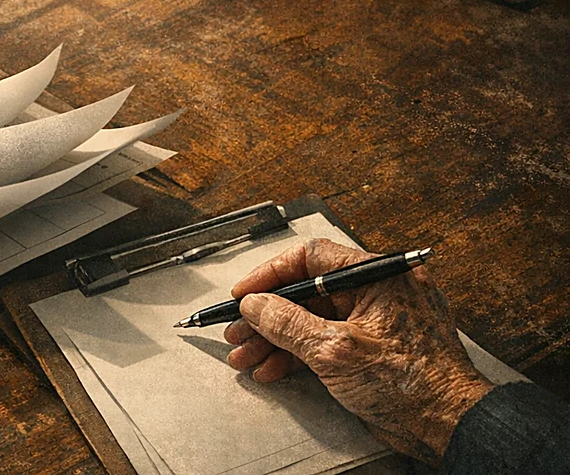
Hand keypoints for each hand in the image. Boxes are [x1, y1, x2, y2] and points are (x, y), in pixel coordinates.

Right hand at [223, 239, 491, 463]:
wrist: (448, 427)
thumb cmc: (412, 384)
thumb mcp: (336, 351)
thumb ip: (288, 323)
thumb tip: (255, 304)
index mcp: (378, 276)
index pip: (312, 258)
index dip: (271, 274)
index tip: (244, 293)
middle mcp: (377, 292)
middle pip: (307, 292)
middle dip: (267, 315)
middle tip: (238, 330)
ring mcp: (373, 322)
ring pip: (311, 320)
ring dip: (274, 338)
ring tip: (245, 355)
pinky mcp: (370, 349)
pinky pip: (323, 342)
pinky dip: (296, 355)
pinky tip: (271, 368)